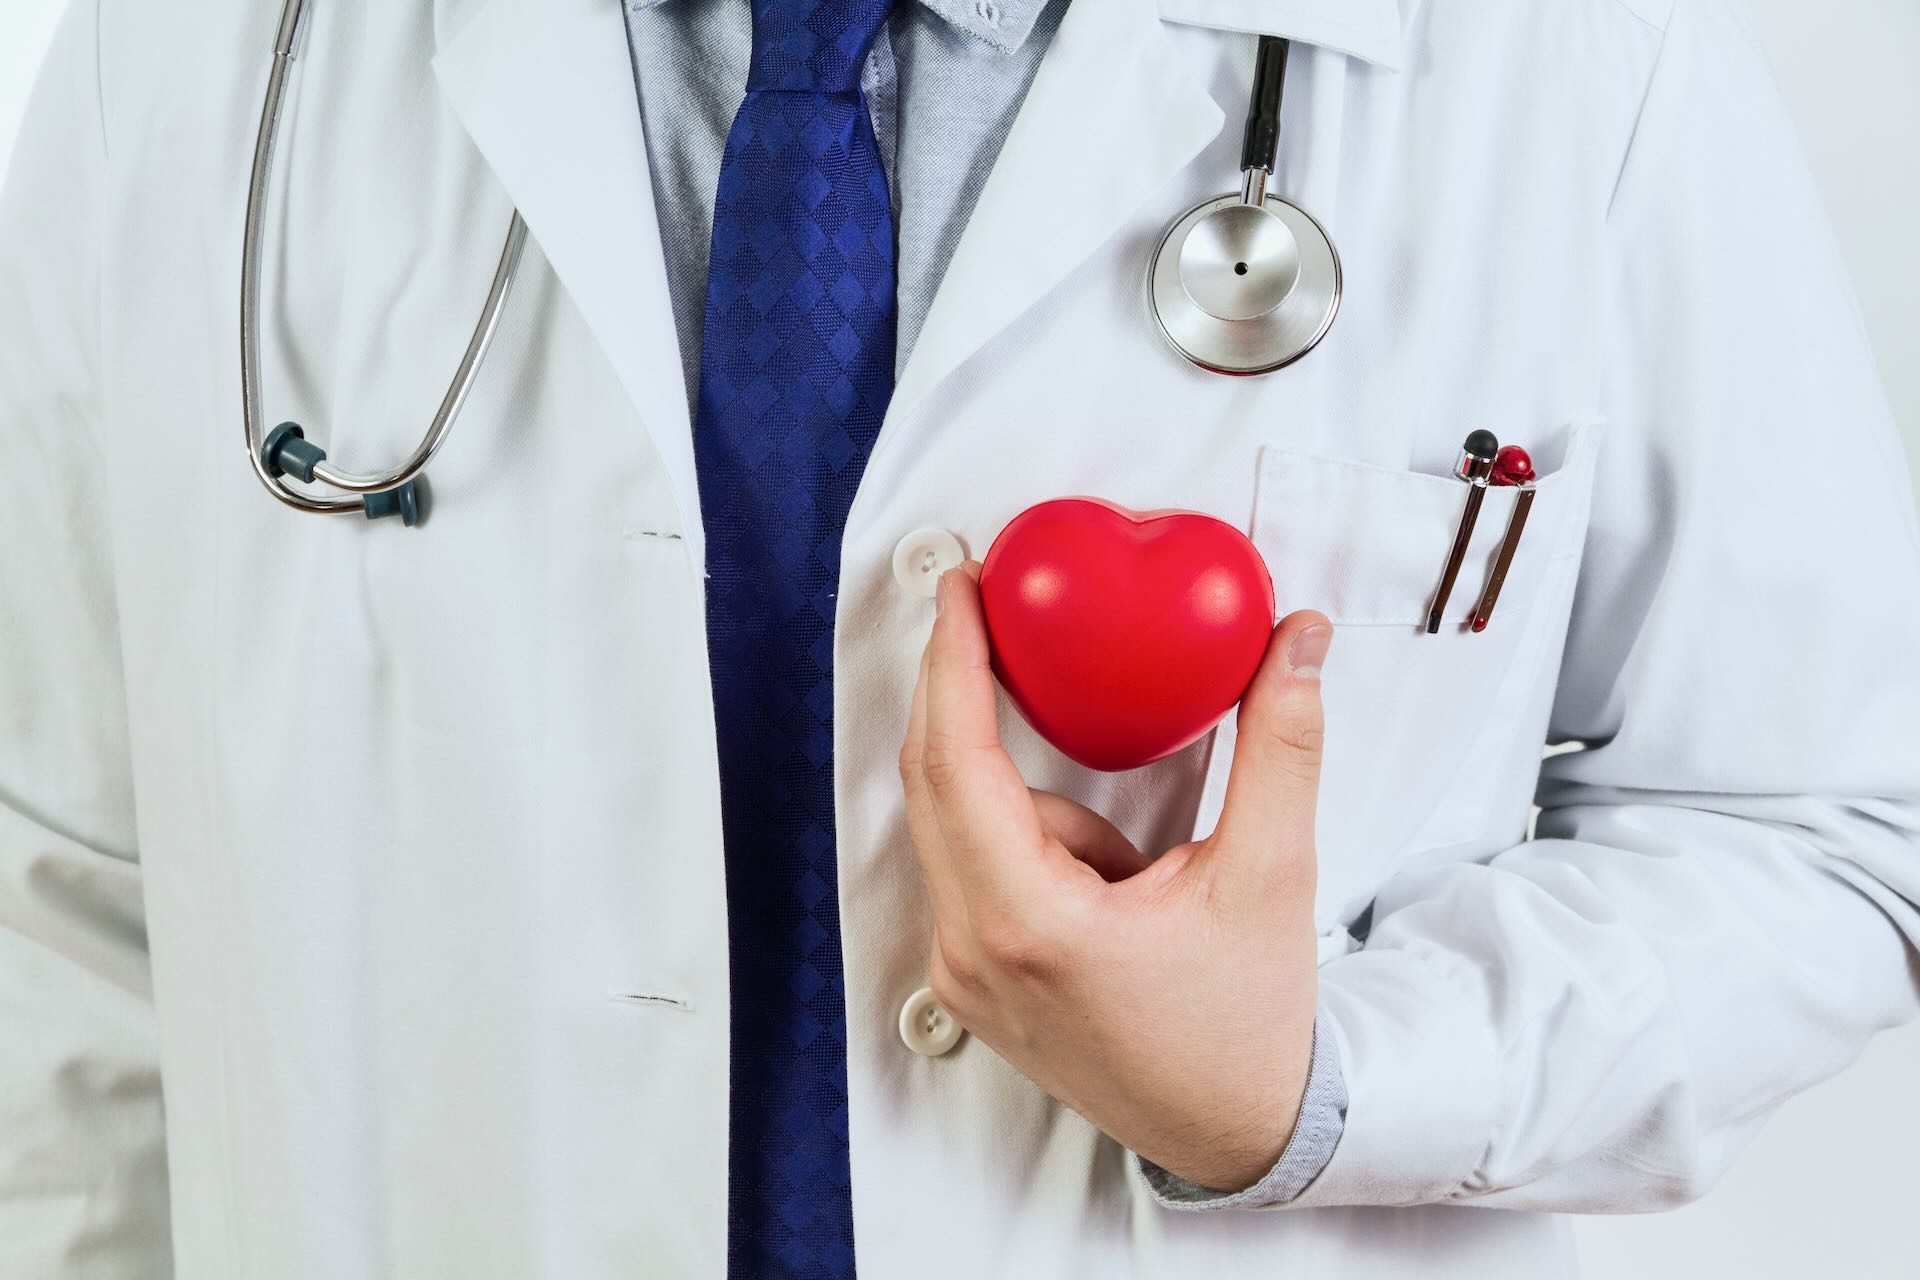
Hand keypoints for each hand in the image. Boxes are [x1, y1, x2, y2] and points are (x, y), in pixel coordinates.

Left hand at [898, 562, 1332, 1191]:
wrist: (1236, 1132)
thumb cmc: (1243, 1028)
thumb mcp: (1271, 877)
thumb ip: (1282, 746)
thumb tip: (1298, 645)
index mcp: (1028, 924)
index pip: (958, 761)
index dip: (951, 661)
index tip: (959, 589)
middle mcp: (974, 950)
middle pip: (936, 781)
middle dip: (961, 689)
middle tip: (987, 611)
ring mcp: (965, 971)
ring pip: (965, 826)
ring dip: (1032, 802)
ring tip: (1136, 872)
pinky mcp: (975, 979)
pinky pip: (978, 868)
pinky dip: (1029, 841)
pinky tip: (1109, 891)